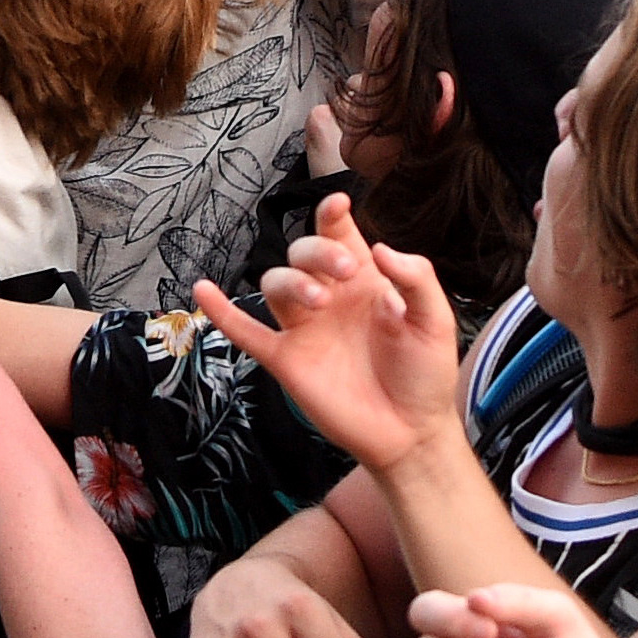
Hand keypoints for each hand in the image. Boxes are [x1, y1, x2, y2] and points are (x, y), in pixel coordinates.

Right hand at [199, 195, 463, 476]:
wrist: (412, 433)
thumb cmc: (425, 374)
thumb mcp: (435, 320)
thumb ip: (416, 279)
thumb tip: (381, 248)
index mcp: (363, 279)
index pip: (338, 233)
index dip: (332, 214)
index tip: (339, 204)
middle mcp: (329, 296)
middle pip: (302, 252)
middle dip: (318, 252)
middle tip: (345, 271)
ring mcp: (304, 328)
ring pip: (274, 284)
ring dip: (290, 281)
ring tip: (318, 300)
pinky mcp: (287, 360)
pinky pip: (246, 332)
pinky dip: (221, 313)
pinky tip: (202, 290)